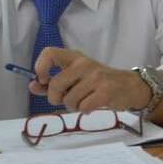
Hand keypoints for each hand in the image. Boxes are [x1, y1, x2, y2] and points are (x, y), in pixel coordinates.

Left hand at [29, 48, 150, 112]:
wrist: (129, 86)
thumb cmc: (98, 82)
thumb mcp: (76, 77)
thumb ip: (53, 82)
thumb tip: (32, 85)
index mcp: (75, 57)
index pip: (49, 53)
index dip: (40, 68)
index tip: (44, 80)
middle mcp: (84, 64)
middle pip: (55, 84)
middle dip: (56, 98)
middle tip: (65, 99)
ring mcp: (95, 77)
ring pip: (69, 100)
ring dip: (73, 106)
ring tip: (84, 101)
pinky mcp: (105, 91)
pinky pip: (83, 107)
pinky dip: (85, 110)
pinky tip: (92, 105)